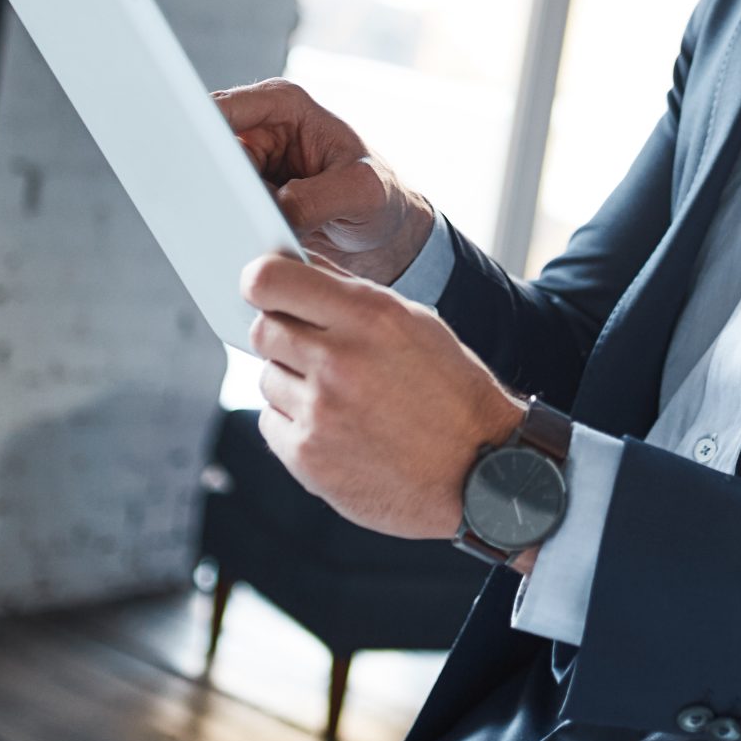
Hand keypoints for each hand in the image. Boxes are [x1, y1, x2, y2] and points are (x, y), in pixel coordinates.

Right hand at [213, 76, 435, 285]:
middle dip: (206, 177)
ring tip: (241, 229)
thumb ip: (318, 199)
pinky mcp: (245, 195)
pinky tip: (241, 240)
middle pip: (207, 147)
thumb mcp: (361, 193)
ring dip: (217, 206)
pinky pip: (219, 207)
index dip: (200, 129)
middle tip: (217, 208)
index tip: (189, 158)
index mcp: (285, 104)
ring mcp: (250, 163)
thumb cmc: (380, 197)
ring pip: (208, 182)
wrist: (382, 232)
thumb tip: (273, 209)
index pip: (226, 108)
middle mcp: (260, 127)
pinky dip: (226, 223)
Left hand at [241, 248, 524, 540]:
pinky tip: (337, 429)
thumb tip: (296, 270)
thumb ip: (352, 296)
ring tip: (342, 398)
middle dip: (282, 334)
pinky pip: (271, 423)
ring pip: (266, 376)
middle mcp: (339, 361)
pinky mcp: (307, 457)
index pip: (270, 281)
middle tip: (315, 351)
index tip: (264, 290)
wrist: (481, 470)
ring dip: (293, 383)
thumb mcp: (417, 324)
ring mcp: (319, 412)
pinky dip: (296, 424)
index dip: (260, 283)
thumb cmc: (451, 392)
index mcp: (369, 316)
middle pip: (262, 328)